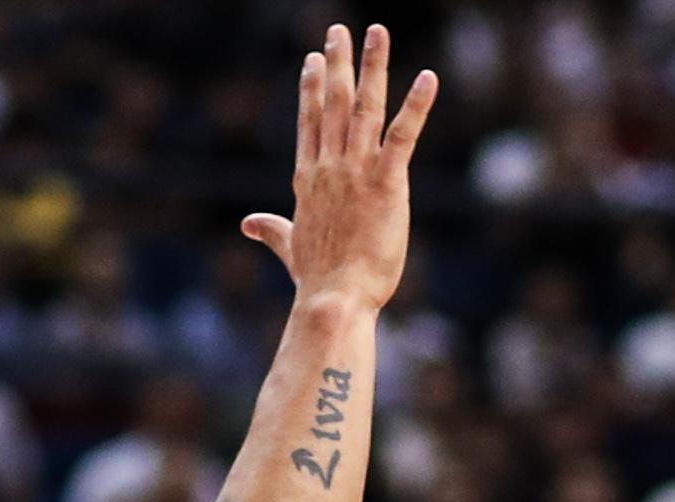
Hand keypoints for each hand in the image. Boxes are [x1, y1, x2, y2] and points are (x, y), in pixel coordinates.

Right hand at [241, 24, 435, 311]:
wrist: (333, 299)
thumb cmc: (316, 280)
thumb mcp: (290, 248)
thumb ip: (271, 230)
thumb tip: (247, 224)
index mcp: (309, 180)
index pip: (309, 123)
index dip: (310, 88)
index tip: (312, 59)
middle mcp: (330, 167)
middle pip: (333, 103)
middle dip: (337, 64)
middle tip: (339, 30)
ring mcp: (356, 172)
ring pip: (364, 107)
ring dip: (372, 67)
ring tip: (376, 33)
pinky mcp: (386, 183)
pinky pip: (403, 135)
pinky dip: (416, 105)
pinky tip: (428, 77)